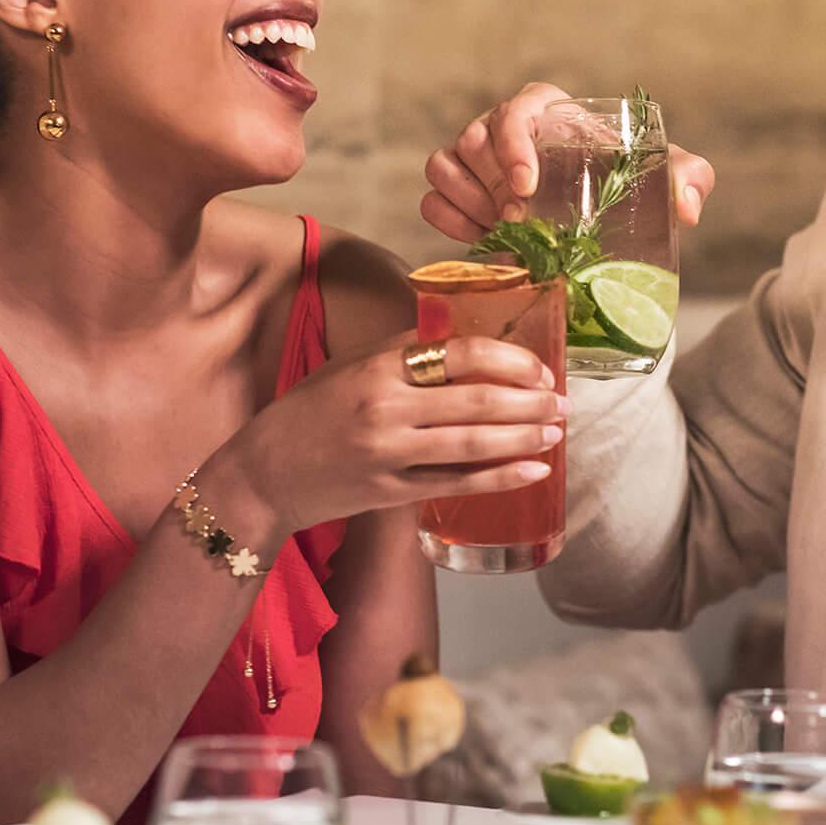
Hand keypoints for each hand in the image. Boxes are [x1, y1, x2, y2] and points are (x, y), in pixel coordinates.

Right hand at [223, 333, 565, 534]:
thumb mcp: (349, 365)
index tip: (538, 368)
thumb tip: (461, 332)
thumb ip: (402, 349)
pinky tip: (533, 470)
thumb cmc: (309, 411)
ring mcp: (388, 454)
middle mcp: (385, 409)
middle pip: (475, 400)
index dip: (508, 360)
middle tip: (562, 400)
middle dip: (529, 400)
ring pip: (472, 444)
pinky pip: (456, 484)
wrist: (263, 474)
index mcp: (377, 368)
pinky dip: (500, 478)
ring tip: (554, 431)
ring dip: (523, 437)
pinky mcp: (390, 492)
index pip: (458, 354)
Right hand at [420, 81, 717, 242]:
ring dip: (468, 201)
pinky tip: (479, 238)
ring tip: (501, 229)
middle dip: (492, 185)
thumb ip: (688, 177)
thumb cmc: (626, 181)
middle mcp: (504, 127)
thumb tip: (689, 207)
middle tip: (519, 221)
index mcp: (548, 111)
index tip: (527, 185)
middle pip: (472, 140)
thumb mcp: (662, 176)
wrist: (596, 216)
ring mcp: (475, 159)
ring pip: (443, 165)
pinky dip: (447, 219)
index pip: (516, 109)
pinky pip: (431, 198)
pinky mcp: (458, 191)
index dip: (512, 143)